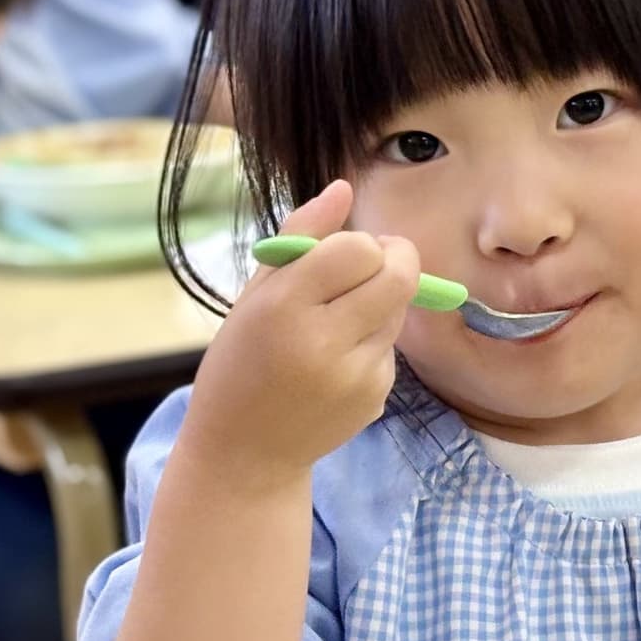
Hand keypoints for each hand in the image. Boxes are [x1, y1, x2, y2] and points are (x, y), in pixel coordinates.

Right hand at [182, 180, 418, 485]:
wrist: (244, 452)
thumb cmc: (241, 362)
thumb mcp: (255, 295)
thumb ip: (301, 238)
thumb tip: (344, 188)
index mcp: (283, 306)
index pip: (358, 249)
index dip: (362, 243)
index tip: (348, 251)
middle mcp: (322, 341)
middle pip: (399, 275)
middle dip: (396, 258)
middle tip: (374, 264)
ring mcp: (353, 374)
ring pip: (399, 309)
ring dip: (382, 303)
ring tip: (339, 322)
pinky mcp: (374, 397)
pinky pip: (391, 348)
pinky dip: (373, 343)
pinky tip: (336, 363)